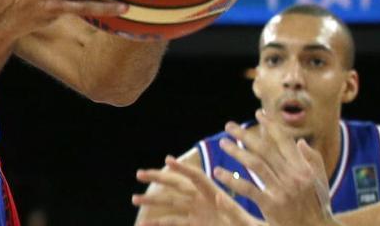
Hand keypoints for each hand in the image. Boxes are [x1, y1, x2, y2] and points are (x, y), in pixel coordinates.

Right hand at [134, 156, 260, 225]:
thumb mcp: (245, 222)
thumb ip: (233, 211)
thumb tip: (220, 198)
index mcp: (216, 194)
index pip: (196, 177)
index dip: (182, 167)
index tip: (167, 160)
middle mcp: (203, 200)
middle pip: (177, 185)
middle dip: (158, 178)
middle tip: (139, 174)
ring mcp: (197, 213)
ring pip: (170, 204)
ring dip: (152, 200)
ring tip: (134, 199)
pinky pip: (173, 223)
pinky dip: (158, 223)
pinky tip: (144, 224)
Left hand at [215, 110, 335, 225]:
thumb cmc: (318, 206)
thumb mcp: (320, 182)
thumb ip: (313, 160)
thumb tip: (300, 141)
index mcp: (304, 169)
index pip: (284, 141)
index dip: (271, 126)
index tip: (258, 114)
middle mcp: (293, 177)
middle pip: (265, 150)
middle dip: (246, 135)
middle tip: (229, 126)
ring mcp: (282, 191)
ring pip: (255, 164)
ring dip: (237, 151)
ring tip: (223, 143)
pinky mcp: (271, 206)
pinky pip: (248, 189)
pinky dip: (232, 180)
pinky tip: (218, 172)